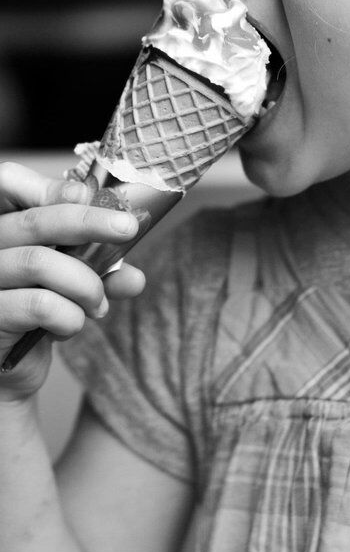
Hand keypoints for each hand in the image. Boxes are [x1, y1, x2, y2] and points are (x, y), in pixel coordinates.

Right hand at [0, 162, 145, 400]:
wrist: (8, 369)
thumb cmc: (38, 312)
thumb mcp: (72, 280)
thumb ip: (101, 270)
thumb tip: (134, 276)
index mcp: (1, 224)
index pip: (9, 181)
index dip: (50, 186)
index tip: (88, 196)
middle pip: (34, 220)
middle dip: (90, 222)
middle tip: (127, 228)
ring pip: (39, 263)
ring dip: (85, 283)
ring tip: (98, 304)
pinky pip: (36, 305)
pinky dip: (69, 315)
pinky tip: (73, 325)